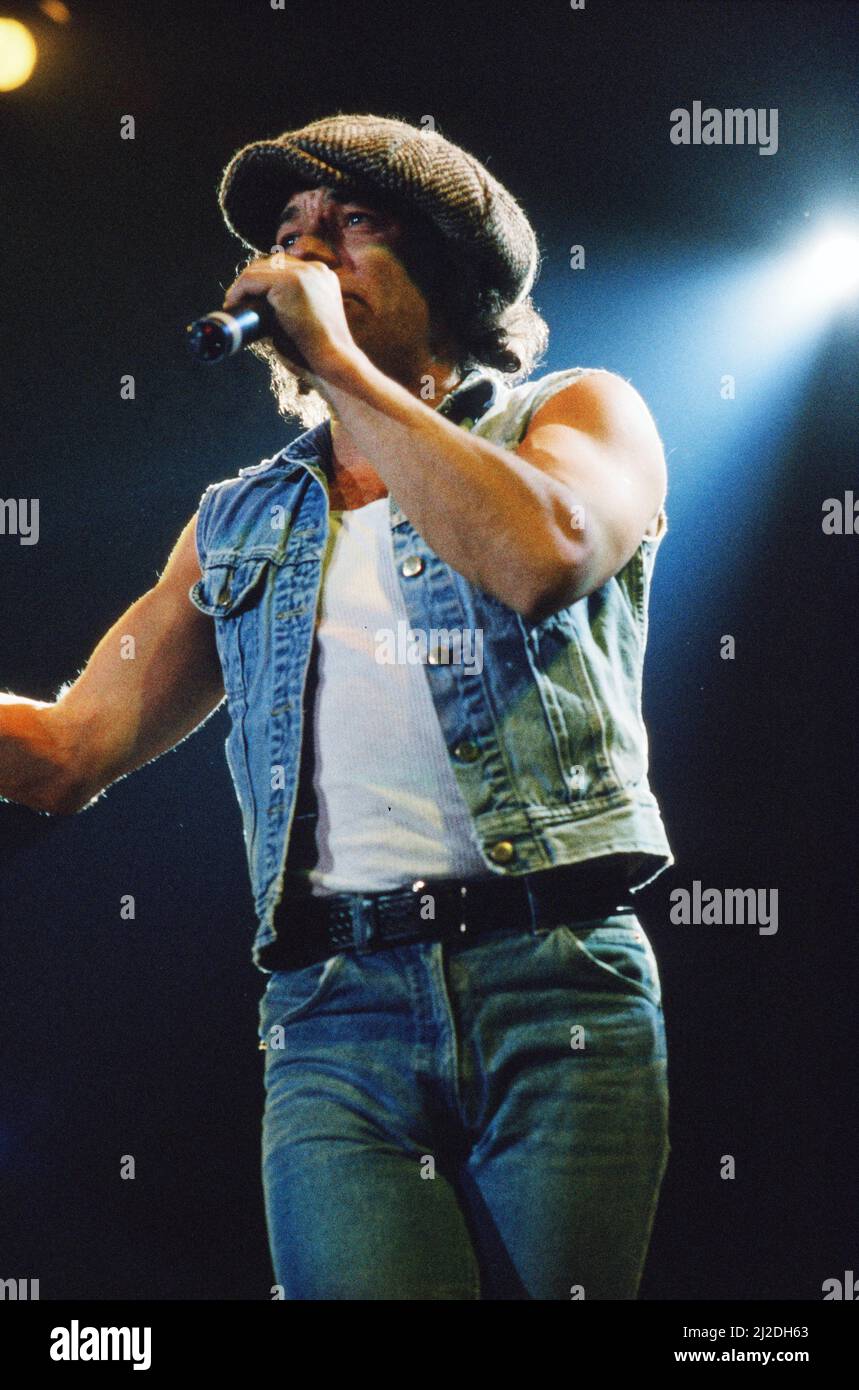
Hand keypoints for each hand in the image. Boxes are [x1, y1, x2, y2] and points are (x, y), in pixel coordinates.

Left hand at [222, 250, 358, 382]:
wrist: (333, 362)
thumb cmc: (318, 353)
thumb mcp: (305, 323)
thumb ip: (287, 311)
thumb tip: (257, 312)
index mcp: (323, 277)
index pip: (285, 267)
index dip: (263, 282)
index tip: (249, 300)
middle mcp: (316, 270)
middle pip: (271, 263)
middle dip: (251, 281)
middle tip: (237, 301)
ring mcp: (304, 273)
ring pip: (259, 269)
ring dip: (242, 286)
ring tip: (232, 304)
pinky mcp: (290, 282)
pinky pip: (252, 279)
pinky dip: (238, 292)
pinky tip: (232, 304)